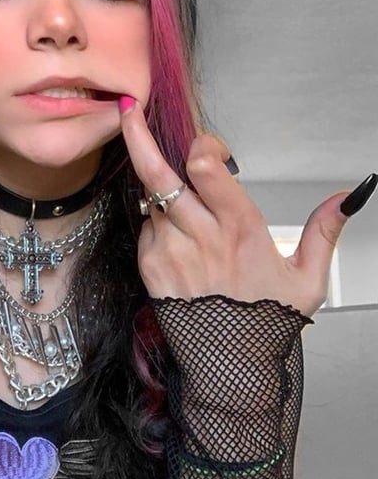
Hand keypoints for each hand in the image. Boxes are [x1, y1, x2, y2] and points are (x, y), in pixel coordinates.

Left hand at [118, 96, 353, 316]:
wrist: (227, 366)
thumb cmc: (264, 322)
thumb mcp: (308, 279)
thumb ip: (325, 231)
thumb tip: (350, 195)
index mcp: (239, 228)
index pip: (203, 166)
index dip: (203, 145)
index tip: (213, 150)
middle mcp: (198, 235)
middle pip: (158, 173)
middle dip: (138, 137)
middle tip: (128, 112)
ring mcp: (168, 252)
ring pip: (151, 200)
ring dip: (161, 191)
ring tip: (183, 207)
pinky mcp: (150, 268)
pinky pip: (146, 230)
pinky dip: (158, 226)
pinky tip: (180, 243)